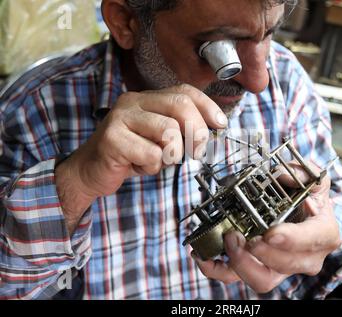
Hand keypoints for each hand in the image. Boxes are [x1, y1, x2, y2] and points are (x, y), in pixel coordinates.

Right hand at [55, 84, 227, 233]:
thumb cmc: (131, 154)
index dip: (207, 106)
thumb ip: (182, 130)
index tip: (221, 124)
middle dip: (197, 131)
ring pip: (168, 131)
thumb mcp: (161, 139)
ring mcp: (120, 117)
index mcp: (147, 98)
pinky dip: (151, 167)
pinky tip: (137, 166)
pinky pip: (151, 154)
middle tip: (197, 152)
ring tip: (156, 159)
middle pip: (180, 105)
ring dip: (171, 154)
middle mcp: (133, 101)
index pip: (184, 91)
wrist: (91, 171)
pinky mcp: (112, 138)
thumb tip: (212, 129)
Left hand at [191, 162, 341, 292]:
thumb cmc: (309, 200)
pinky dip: (217, 270)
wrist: (306, 217)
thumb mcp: (314, 180)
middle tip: (237, 234)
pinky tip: (204, 257)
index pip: (311, 241)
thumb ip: (305, 171)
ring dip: (239, 263)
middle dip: (258, 252)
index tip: (270, 233)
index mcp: (323, 235)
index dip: (291, 240)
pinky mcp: (259, 270)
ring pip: (262, 280)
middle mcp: (305, 258)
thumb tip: (281, 174)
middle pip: (283, 265)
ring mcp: (281, 268)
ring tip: (227, 240)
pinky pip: (237, 278)